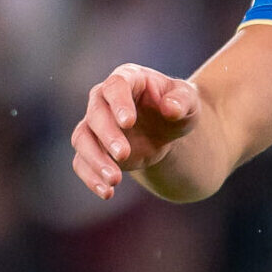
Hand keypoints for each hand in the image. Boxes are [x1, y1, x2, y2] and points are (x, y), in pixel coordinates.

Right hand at [71, 64, 200, 198]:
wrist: (168, 127)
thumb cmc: (178, 105)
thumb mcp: (189, 100)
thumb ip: (182, 101)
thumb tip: (170, 108)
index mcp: (128, 78)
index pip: (116, 86)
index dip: (119, 103)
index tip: (128, 122)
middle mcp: (104, 99)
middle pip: (95, 114)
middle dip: (108, 136)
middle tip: (124, 154)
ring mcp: (95, 123)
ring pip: (82, 139)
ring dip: (95, 160)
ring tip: (114, 180)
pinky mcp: (93, 147)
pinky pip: (82, 162)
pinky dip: (90, 177)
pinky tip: (106, 192)